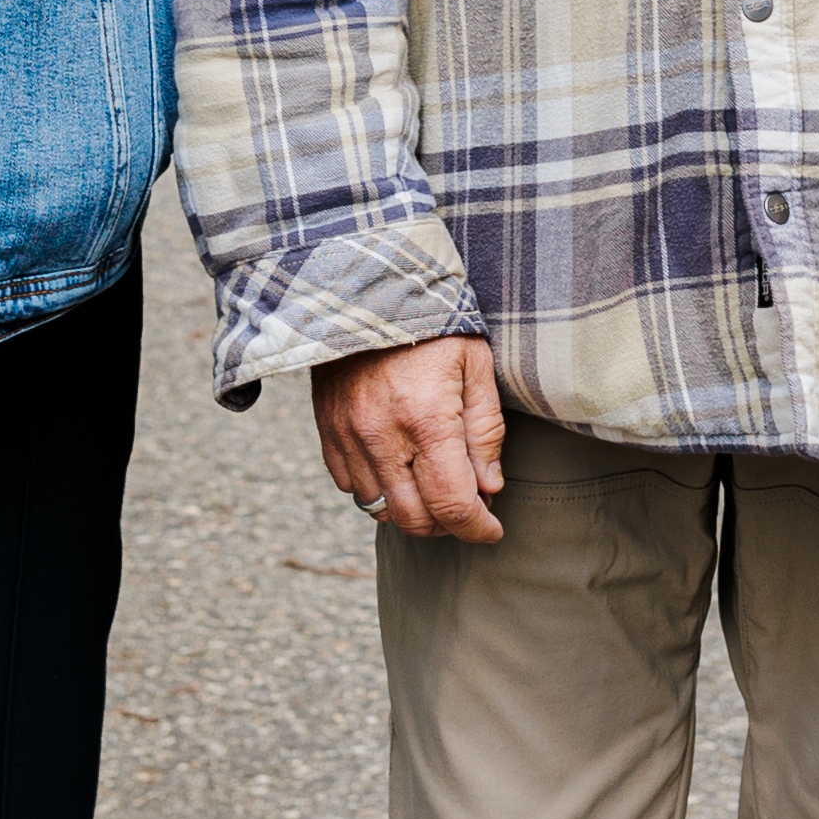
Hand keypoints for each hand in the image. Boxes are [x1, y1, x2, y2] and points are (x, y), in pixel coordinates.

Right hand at [313, 333, 506, 542]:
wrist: (366, 289)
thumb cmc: (432, 322)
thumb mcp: (475, 364)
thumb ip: (485, 429)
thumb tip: (488, 487)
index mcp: (426, 419)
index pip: (452, 503)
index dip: (476, 527)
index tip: (492, 529)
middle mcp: (382, 436)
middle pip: (415, 518)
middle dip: (447, 525)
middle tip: (468, 509)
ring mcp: (348, 436)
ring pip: (380, 508)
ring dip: (412, 511)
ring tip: (434, 490)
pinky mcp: (327, 431)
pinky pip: (350, 487)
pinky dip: (377, 491)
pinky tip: (398, 472)